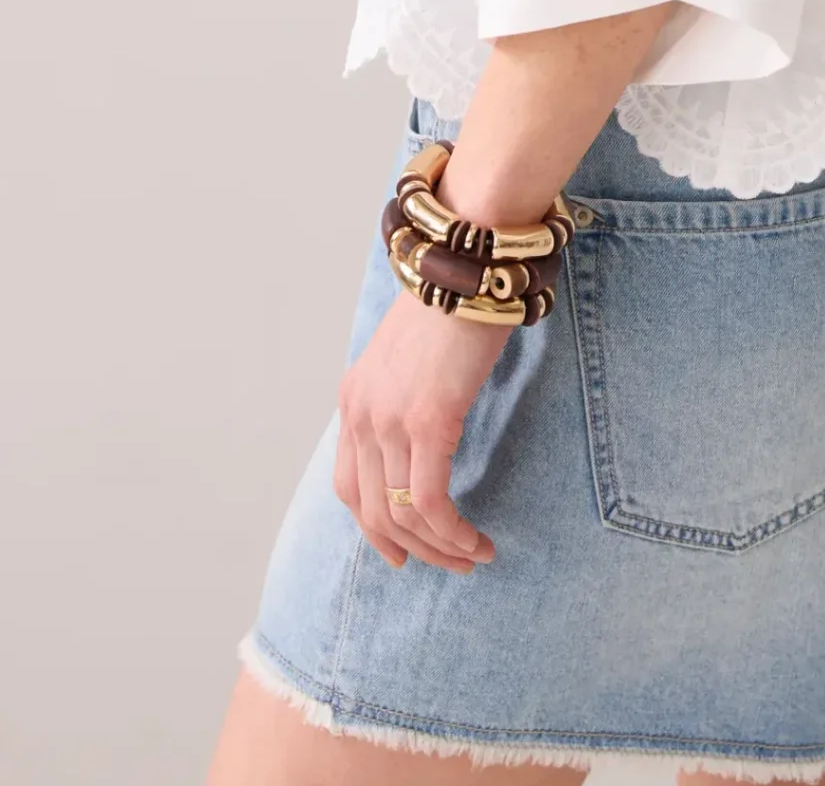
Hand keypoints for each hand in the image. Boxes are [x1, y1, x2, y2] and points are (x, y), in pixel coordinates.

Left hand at [334, 285, 507, 573]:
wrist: (467, 261)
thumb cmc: (454, 301)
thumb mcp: (413, 355)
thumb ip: (406, 395)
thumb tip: (427, 433)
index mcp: (354, 399)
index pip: (349, 486)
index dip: (373, 529)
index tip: (403, 552)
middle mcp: (361, 414)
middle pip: (371, 510)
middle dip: (412, 549)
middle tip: (451, 563)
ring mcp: (389, 419)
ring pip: (402, 513)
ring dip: (440, 547)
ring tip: (474, 555)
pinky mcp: (426, 420)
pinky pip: (429, 500)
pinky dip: (451, 531)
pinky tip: (475, 540)